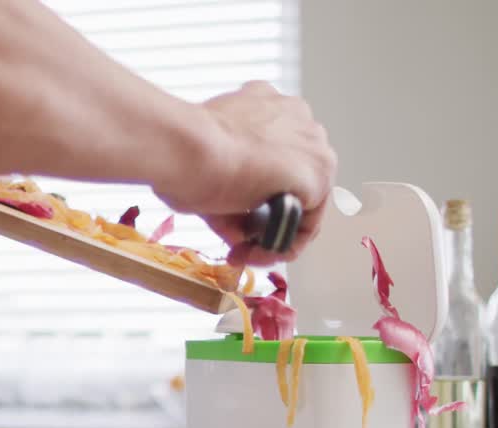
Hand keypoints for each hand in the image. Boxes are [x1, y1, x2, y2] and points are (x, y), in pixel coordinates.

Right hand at [155, 81, 336, 266]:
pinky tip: (256, 253)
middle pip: (292, 181)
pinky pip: (305, 224)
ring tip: (244, 251)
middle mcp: (298, 118)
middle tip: (237, 240)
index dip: (254, 193)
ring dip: (274, 234)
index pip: (277, 157)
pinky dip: (282, 246)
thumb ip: (228, 191)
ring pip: (302, 205)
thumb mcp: (207, 163)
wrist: (185, 146)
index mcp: (269, 106)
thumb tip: (235, 229)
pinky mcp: (316, 175)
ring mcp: (312, 145)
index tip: (231, 213)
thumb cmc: (181, 148)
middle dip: (265, 217)